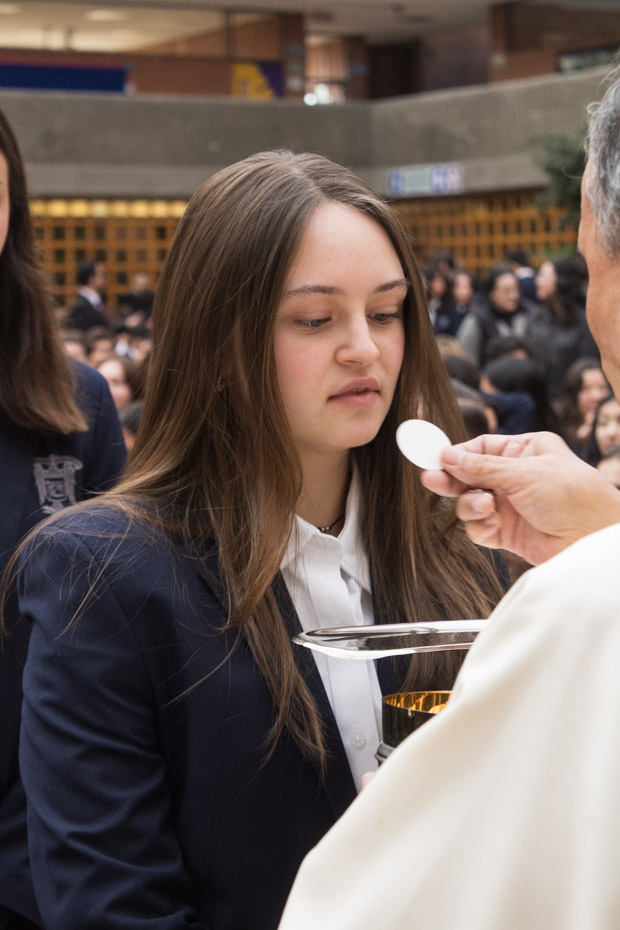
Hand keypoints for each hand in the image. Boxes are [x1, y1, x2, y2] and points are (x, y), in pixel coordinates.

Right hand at [421, 431, 619, 564]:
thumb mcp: (523, 473)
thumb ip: (481, 467)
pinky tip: (492, 523)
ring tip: (483, 506)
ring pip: (470, 503)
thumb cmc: (572, 495)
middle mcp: (515, 477)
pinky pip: (479, 528)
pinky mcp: (508, 532)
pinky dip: (480, 526)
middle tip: (430, 479)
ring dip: (470, 505)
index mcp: (524, 451)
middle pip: (470, 475)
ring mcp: (510, 505)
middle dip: (452, 479)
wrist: (593, 539)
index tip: (434, 458)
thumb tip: (447, 456)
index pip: (480, 448)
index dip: (457, 454)